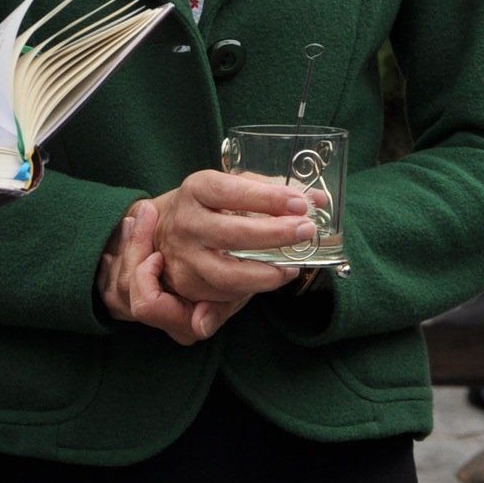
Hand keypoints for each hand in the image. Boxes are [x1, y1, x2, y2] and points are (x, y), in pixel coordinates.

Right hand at [100, 174, 310, 345]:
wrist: (166, 229)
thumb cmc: (212, 206)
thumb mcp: (235, 187)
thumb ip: (273, 191)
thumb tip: (317, 199)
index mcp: (197, 189)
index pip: (232, 191)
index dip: (269, 198)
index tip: (301, 205)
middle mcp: (186, 222)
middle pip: (231, 234)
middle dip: (274, 235)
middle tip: (306, 232)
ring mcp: (183, 256)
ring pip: (227, 274)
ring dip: (266, 274)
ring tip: (292, 266)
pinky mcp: (186, 284)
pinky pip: (223, 294)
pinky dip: (253, 289)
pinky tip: (273, 277)